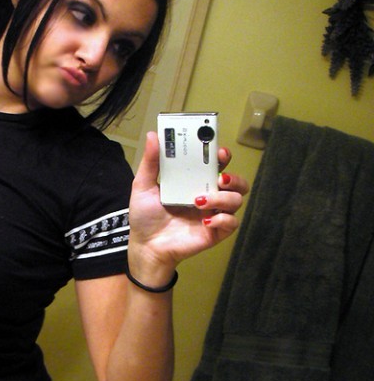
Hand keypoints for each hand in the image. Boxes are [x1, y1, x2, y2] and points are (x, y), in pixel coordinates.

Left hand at [127, 132, 248, 281]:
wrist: (146, 246)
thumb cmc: (146, 216)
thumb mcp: (143, 186)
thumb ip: (150, 162)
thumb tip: (153, 135)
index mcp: (194, 181)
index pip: (215, 164)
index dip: (222, 155)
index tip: (219, 150)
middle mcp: (208, 195)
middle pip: (235, 181)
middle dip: (233, 176)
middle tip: (219, 176)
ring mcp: (213, 214)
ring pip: (237, 200)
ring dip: (223, 197)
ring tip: (200, 200)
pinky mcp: (215, 232)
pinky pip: (232, 223)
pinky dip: (223, 219)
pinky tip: (206, 220)